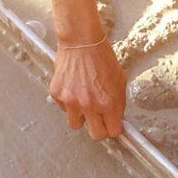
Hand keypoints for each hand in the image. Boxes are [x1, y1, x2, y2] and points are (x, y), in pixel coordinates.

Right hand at [46, 0, 124, 138]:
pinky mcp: (57, 94)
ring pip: (76, 124)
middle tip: (98, 119)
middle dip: (98, 128)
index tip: (111, 124)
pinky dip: (68, 102)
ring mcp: (71, 101)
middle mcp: (90, 105)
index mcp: (109, 103)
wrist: (81, 41)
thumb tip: (116, 117)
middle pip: (95, 135)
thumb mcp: (119, 80)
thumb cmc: (102, 57)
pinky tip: (73, 87)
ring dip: (80, 116)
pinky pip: (63, 108)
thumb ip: (118, 102)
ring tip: (83, 101)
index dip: (113, 128)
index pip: (113, 132)